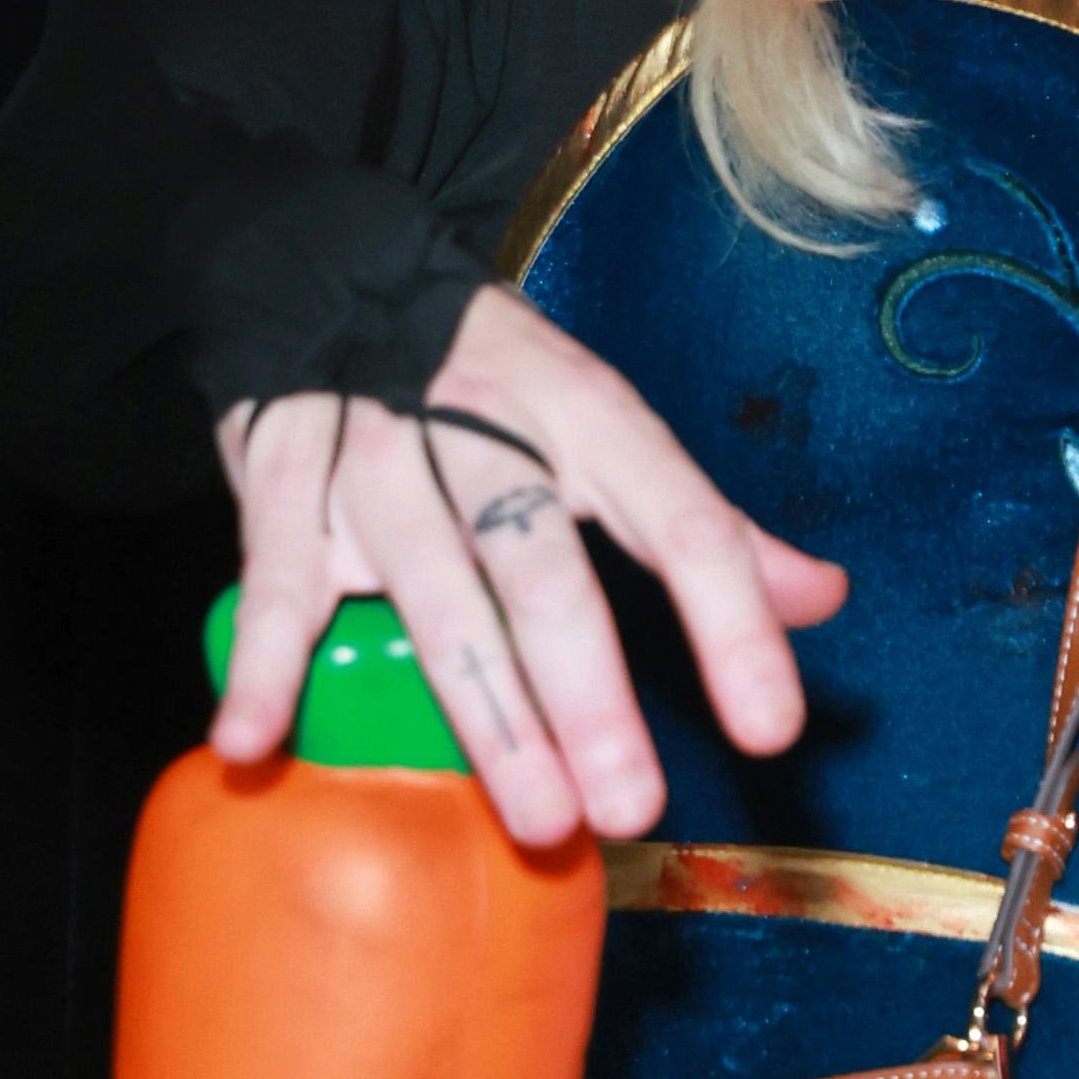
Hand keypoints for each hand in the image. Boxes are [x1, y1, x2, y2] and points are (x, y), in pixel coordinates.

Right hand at [210, 286, 846, 844]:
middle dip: (591, 694)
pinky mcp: (281, 467)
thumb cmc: (494, 379)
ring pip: (434, 584)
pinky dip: (264, 661)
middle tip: (628, 806)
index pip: (679, 520)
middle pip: (546, 567)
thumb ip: (706, 523)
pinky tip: (257, 743)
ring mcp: (380, 447)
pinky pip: (274, 573)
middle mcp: (488, 424)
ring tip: (535, 814)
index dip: (732, 623)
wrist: (326, 264)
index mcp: (587, 413)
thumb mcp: (607, 427)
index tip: (770, 729)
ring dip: (483, 706)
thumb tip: (821, 597)